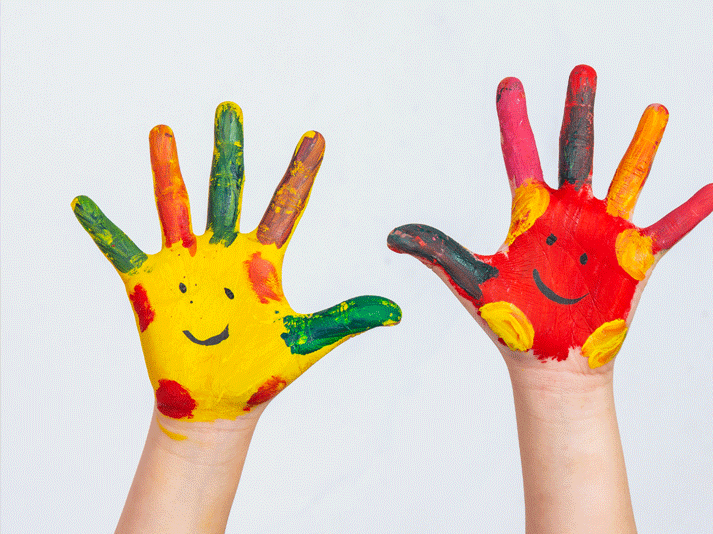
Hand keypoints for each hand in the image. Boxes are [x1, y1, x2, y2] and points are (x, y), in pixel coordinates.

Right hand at [73, 102, 399, 422]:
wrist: (219, 404)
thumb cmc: (263, 371)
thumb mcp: (307, 339)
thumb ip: (348, 318)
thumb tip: (397, 312)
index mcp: (263, 260)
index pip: (286, 205)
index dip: (301, 172)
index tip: (317, 137)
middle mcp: (224, 252)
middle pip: (227, 188)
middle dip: (229, 149)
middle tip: (230, 108)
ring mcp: (185, 264)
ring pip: (175, 205)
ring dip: (167, 169)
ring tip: (163, 130)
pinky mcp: (149, 285)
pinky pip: (121, 249)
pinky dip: (103, 228)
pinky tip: (83, 202)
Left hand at [388, 65, 712, 369]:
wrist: (550, 363)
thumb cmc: (512, 322)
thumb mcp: (472, 281)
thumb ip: (438, 251)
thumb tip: (392, 234)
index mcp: (530, 214)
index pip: (520, 156)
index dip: (514, 120)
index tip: (509, 84)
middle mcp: (570, 213)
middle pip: (576, 151)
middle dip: (578, 111)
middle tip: (582, 71)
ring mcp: (605, 232)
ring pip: (627, 177)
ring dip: (641, 144)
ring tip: (655, 108)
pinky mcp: (634, 259)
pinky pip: (668, 229)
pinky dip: (689, 212)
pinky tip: (712, 190)